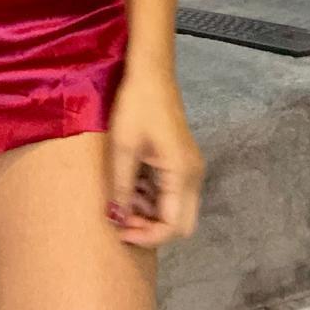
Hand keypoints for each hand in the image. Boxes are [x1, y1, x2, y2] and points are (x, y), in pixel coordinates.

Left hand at [105, 67, 204, 248]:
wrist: (150, 73)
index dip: (147, 236)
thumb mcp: (122, 148)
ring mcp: (189, 168)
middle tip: (122, 218)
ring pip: (175, 209)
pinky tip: (130, 186)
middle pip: (181, 224)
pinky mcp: (181, 161)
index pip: (173, 226)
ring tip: (122, 199)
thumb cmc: (135, 107)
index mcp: (182, 174)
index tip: (120, 230)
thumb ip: (121, 188)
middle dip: (151, 229)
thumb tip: (117, 220)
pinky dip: (152, 197)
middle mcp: (193, 176)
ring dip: (150, 213)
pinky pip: (171, 192)